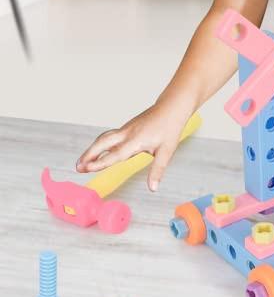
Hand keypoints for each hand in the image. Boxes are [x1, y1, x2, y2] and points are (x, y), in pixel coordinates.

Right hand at [76, 98, 194, 191]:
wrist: (172, 107)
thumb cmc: (170, 128)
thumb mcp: (167, 151)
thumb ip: (157, 170)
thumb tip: (153, 188)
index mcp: (136, 141)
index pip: (115, 154)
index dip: (100, 162)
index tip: (86, 168)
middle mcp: (127, 134)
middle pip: (102, 143)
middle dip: (88, 155)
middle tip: (78, 168)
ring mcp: (125, 129)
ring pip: (104, 138)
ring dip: (92, 149)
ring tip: (82, 162)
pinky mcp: (126, 127)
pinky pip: (109, 136)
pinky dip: (99, 144)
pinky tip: (96, 151)